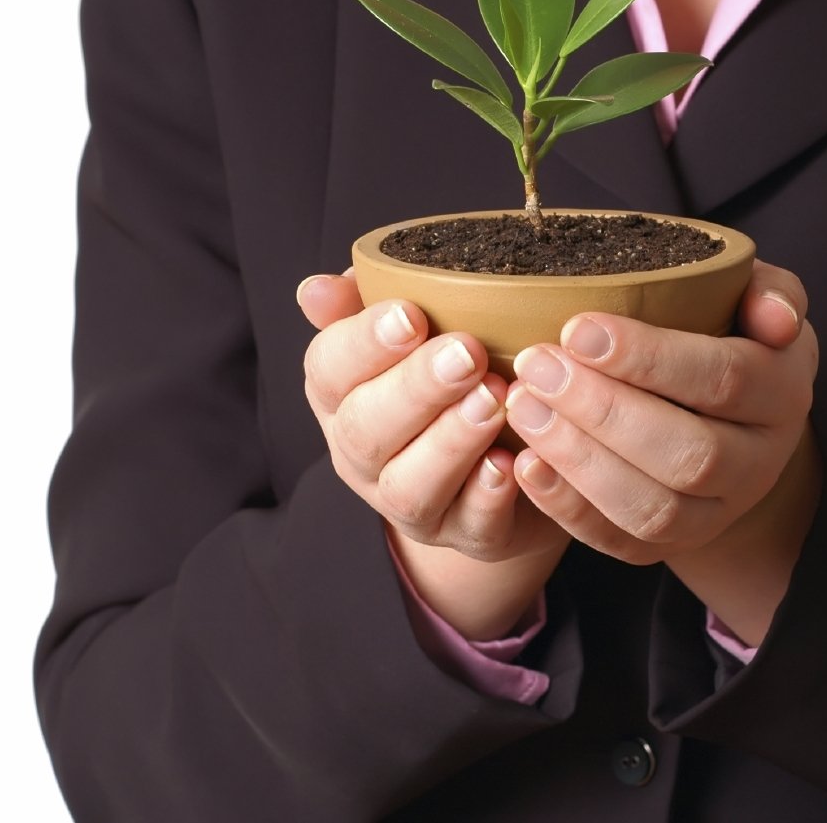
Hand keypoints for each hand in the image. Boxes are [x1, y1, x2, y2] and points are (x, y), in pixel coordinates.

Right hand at [297, 271, 568, 638]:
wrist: (505, 456)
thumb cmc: (450, 374)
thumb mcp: (410, 332)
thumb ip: (366, 303)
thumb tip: (316, 289)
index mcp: (342, 395)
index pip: (329, 369)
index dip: (365, 344)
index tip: (410, 315)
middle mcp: (363, 454)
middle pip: (368, 429)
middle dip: (417, 389)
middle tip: (467, 353)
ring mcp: (410, 504)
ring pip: (411, 485)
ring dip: (452, 442)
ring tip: (495, 401)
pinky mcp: (465, 537)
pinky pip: (470, 526)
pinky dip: (488, 497)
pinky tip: (510, 465)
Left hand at [503, 261, 819, 643]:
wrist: (732, 414)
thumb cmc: (731, 334)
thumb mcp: (757, 300)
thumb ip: (769, 293)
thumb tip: (773, 318)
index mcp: (782, 393)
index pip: (724, 379)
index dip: (649, 358)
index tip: (578, 330)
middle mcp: (760, 463)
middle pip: (690, 454)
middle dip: (604, 412)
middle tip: (537, 368)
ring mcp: (718, 513)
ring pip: (655, 509)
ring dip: (579, 461)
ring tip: (523, 407)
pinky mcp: (672, 544)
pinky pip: (622, 542)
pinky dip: (569, 507)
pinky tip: (526, 463)